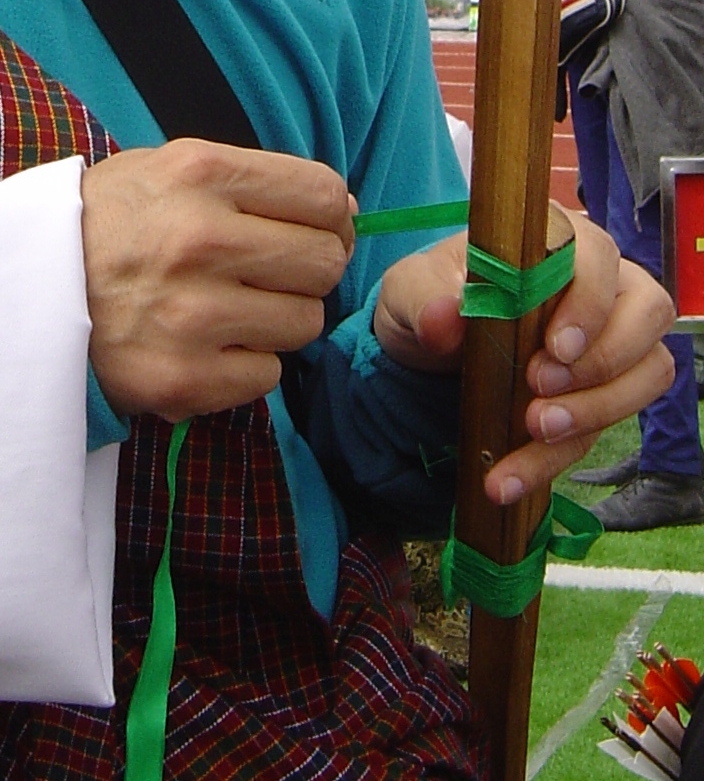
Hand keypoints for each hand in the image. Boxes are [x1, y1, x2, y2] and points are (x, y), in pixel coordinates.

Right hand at [81, 139, 353, 421]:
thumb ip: (259, 183)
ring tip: (231, 313)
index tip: (319, 232)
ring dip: (280, 321)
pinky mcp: (186, 378)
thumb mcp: (172, 173)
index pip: (324, 195)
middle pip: (325, 263)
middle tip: (269, 277)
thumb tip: (346, 210)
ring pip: (305, 323)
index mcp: (200, 176)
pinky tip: (211, 348)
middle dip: (309, 272)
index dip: (335, 218)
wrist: (35, 296)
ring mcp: (192, 316)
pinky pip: (270, 374)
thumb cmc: (117, 229)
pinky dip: (250, 365)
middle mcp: (199, 242)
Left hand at [374, 205, 675, 503]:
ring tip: (535, 431)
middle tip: (541, 392)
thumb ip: (424, 298)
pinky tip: (507, 478)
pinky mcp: (590, 395)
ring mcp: (603, 344)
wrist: (423, 350)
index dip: (591, 303)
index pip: (601, 257)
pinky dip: (553, 458)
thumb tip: (444, 318)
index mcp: (555, 246)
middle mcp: (596, 289)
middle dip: (603, 362)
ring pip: (646, 372)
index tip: (556, 349)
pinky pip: (599, 428)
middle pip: (647, 313)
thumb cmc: (430, 301)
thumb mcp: (409, 291)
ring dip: (597, 412)